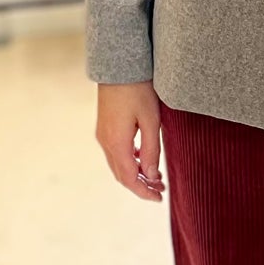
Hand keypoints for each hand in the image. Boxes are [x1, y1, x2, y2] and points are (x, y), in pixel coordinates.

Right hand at [96, 82, 164, 201]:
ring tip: (156, 178)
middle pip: (122, 175)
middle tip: (161, 191)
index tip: (159, 198)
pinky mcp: (105, 128)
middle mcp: (106, 142)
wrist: (119, 66)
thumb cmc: (138, 90)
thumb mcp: (151, 120)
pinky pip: (116, 153)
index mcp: (116, 142)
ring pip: (118, 165)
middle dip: (141, 186)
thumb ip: (152, 150)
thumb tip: (152, 175)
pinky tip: (144, 159)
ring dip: (136, 174)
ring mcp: (103, 135)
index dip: (144, 191)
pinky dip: (130, 162)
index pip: (129, 178)